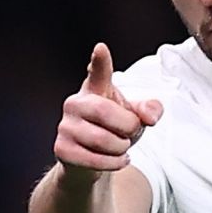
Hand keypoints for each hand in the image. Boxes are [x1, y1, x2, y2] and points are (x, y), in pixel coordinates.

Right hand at [53, 43, 162, 175]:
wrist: (90, 162)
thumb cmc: (113, 132)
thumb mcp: (135, 118)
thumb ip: (149, 110)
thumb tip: (150, 115)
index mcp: (94, 89)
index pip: (98, 72)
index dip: (100, 61)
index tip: (101, 49)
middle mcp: (75, 103)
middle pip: (105, 112)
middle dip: (127, 127)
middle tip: (130, 134)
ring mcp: (65, 126)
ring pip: (102, 140)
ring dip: (121, 148)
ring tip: (121, 148)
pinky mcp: (61, 149)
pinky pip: (94, 159)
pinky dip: (113, 163)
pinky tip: (118, 160)